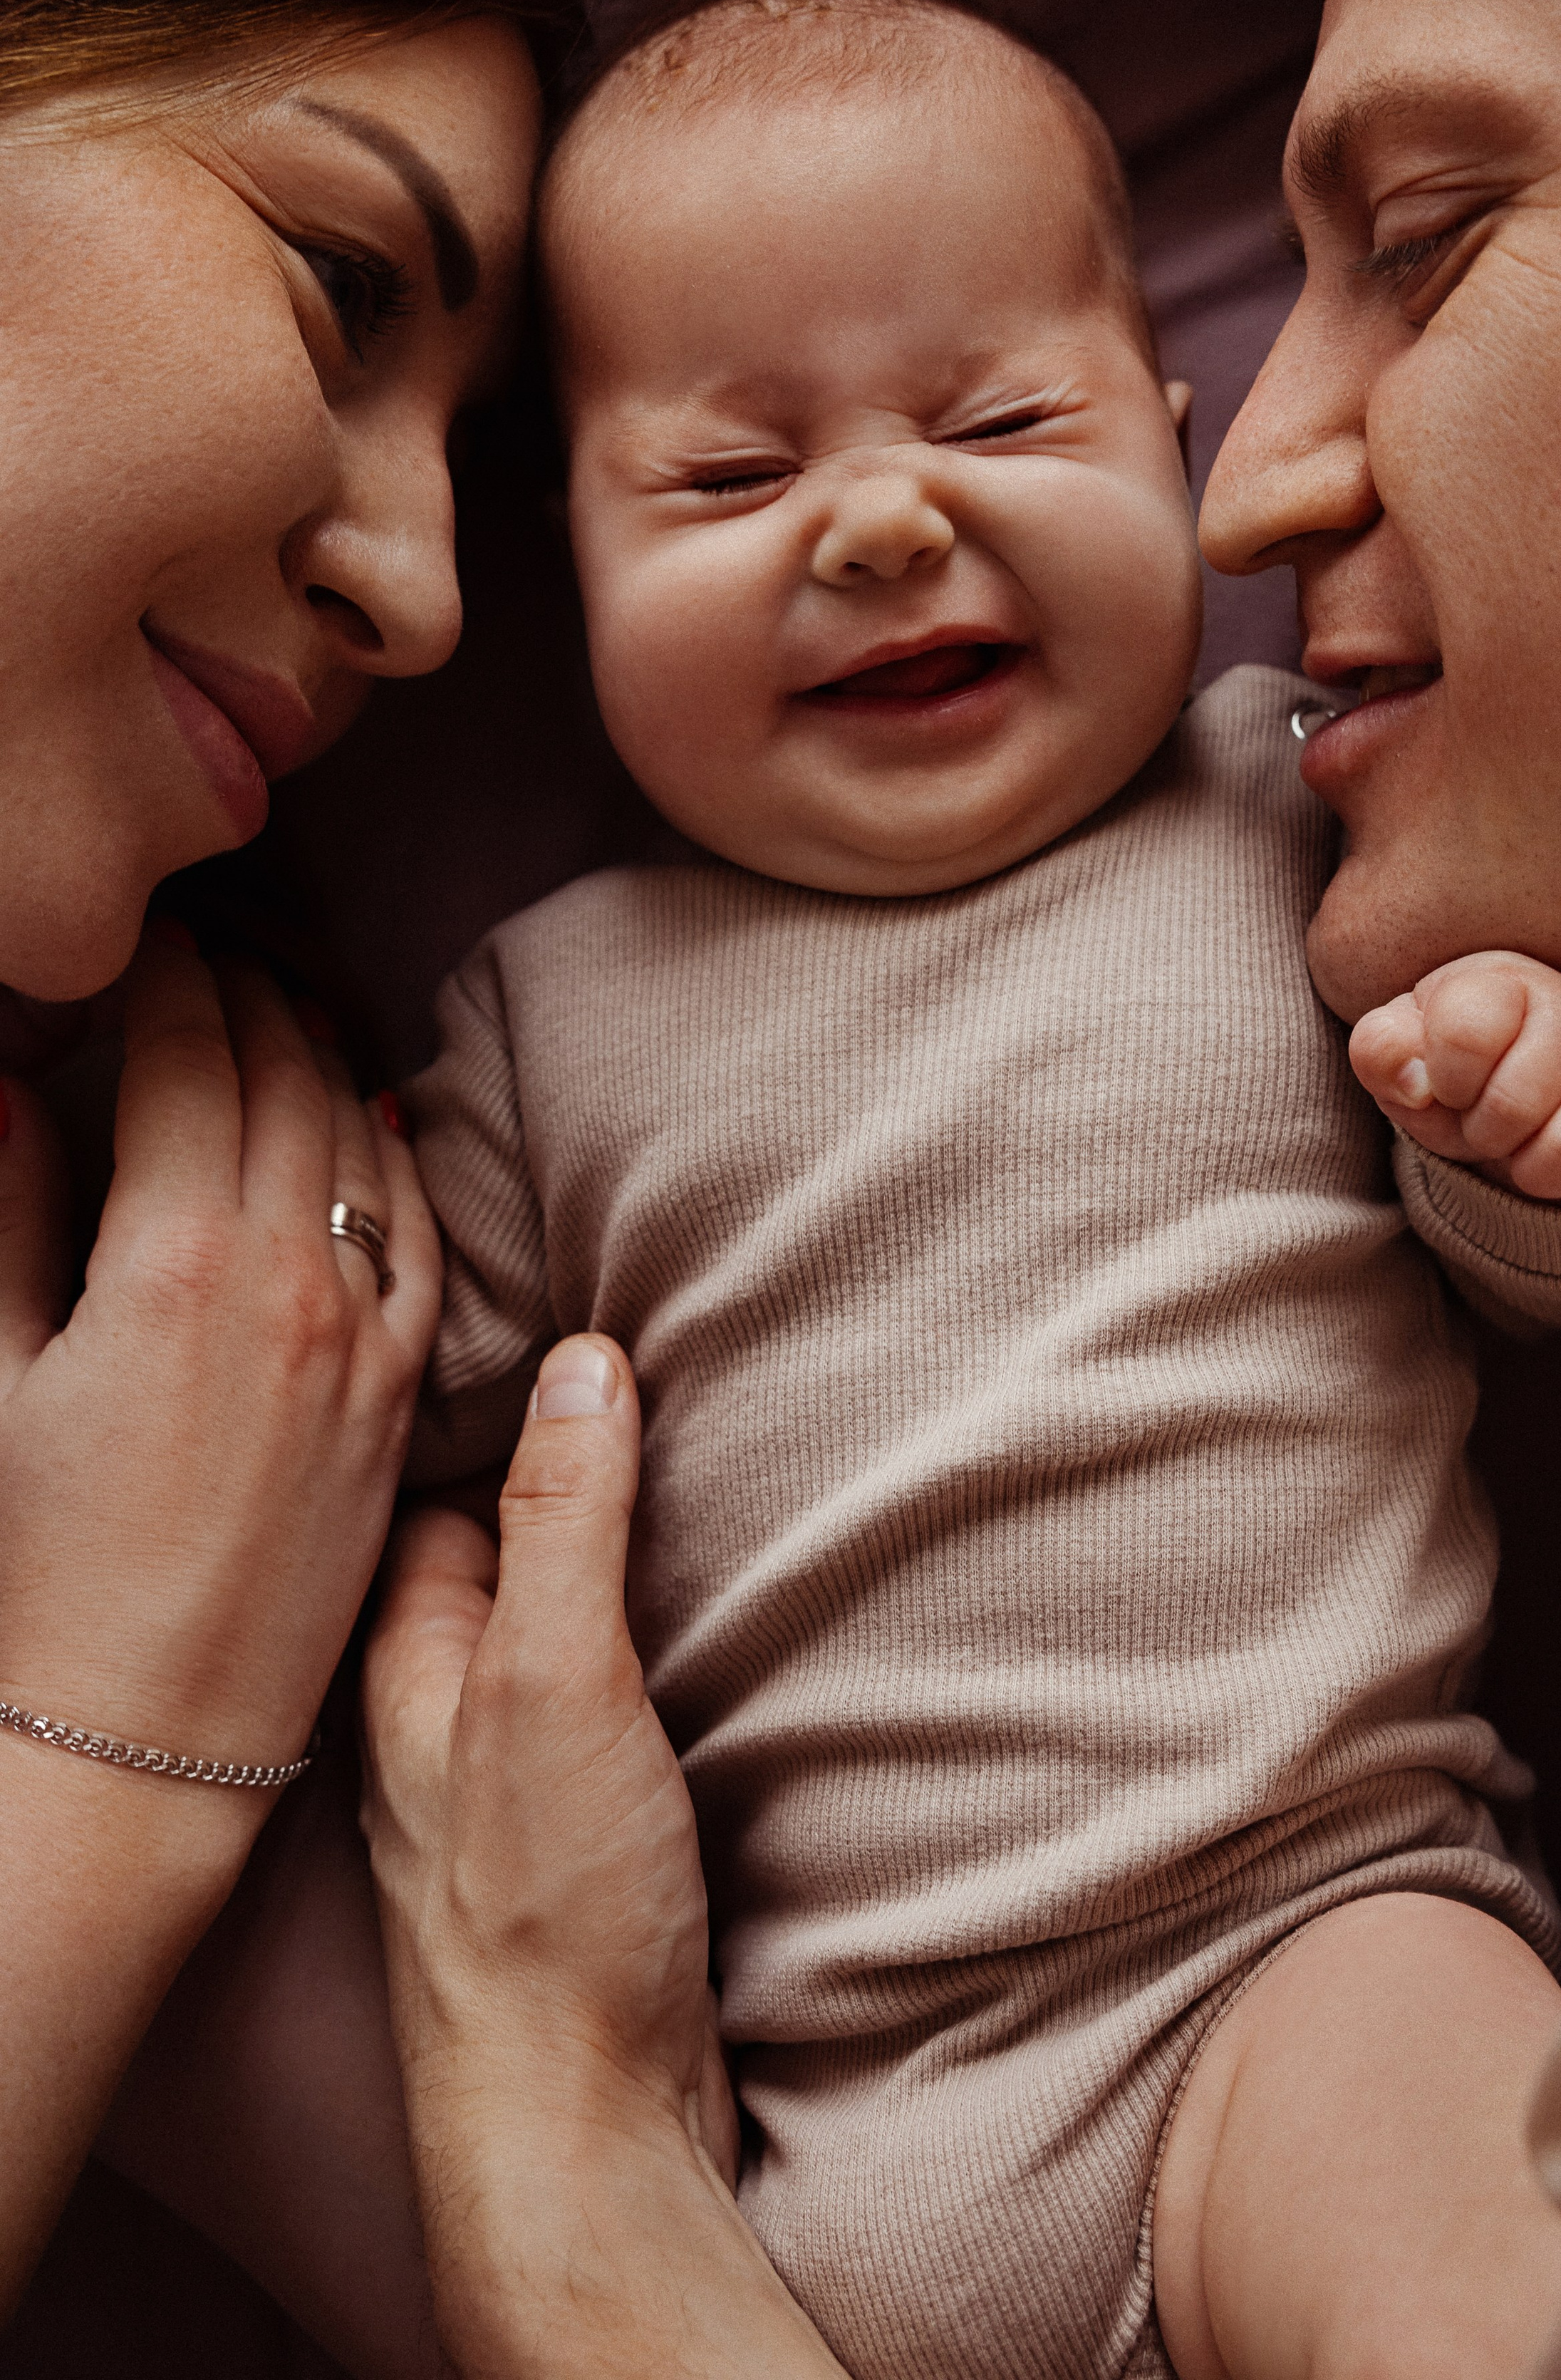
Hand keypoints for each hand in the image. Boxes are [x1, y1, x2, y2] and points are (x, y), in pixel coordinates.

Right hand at [0, 930, 440, 1767]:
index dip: (166, 974)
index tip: (145, 934)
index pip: (188, 1054)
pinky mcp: (401, 1395)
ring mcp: (361, 1335)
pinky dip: (393, 1162)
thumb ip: (5, 1212)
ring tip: (279, 1006)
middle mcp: (289, 1277)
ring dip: (320, 1055)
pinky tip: (372, 1121)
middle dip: (245, 991)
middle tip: (209, 946)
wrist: (142, 1729)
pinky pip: (418, 1241)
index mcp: (174, 1257)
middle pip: (282, 1077)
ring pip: (358, 1141)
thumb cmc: (35, 1563)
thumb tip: (8, 1087)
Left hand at [362, 1339, 842, 2379]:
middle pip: (506, 1546)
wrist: (585, 2128)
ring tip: (720, 1472)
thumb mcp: (553, 1679)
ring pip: (567, 1623)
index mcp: (408, 1660)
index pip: (445, 1479)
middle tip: (673, 1373)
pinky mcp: (588, 1833)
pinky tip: (730, 1621)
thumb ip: (566, 1519)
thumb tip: (582, 1358)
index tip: (585, 1315)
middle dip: (578, 1470)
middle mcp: (446, 1710)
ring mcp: (516, 1775)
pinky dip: (666, 1647)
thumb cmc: (543, 1912)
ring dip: (632, 1563)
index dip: (507, 1396)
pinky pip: (617, 1695)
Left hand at [1349, 951, 1560, 1218]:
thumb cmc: (1452, 1061)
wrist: (1523, 1069)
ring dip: (1529, 1171)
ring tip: (1523, 1144)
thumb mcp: (1400, 1048)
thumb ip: (1382, 1051)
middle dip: (1482, 1134)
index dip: (1445, 1081)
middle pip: (1514, 1106)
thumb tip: (1414, 1083)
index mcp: (1499, 982)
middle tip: (1485, 1121)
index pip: (1465, 1034)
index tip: (1447, 1082)